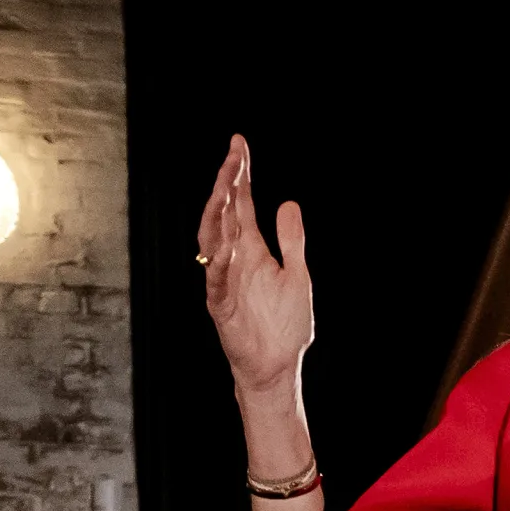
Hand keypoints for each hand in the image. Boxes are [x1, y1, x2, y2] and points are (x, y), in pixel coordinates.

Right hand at [196, 135, 316, 400]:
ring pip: (212, 240)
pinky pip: (216, 280)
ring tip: (225, 188)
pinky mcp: (220, 305)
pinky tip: (225, 245)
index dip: (240, 175)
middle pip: (224, 214)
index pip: (241, 204)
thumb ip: (291, 241)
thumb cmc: (284, 325)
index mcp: (251, 250)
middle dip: (227, 184)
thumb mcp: (297, 275)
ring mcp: (224, 280)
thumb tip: (288, 203)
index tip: (239, 144)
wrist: (277, 366)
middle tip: (233, 156)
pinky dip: (219, 263)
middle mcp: (234, 259)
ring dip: (217, 214)